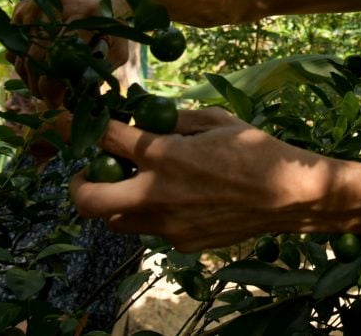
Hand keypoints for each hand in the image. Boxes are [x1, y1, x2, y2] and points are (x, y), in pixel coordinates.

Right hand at [9, 0, 130, 105]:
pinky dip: (19, 59)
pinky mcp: (24, 7)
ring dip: (26, 76)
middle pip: (36, 56)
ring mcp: (37, 4)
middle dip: (37, 85)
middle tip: (44, 99)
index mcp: (86, 14)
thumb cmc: (110, 25)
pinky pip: (13, 42)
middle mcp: (58, 5)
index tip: (54, 104)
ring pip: (20, 51)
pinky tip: (35, 67)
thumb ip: (102, 69)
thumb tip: (77, 94)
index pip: (60, 56)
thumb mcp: (117, 47)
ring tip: (40, 87)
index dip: (53, 86)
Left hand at [69, 108, 337, 251]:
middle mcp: (159, 194)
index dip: (82, 127)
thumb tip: (146, 116)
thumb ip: (175, 120)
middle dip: (78, 184)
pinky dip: (154, 214)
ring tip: (135, 185)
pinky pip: (152, 230)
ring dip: (116, 201)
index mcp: (167, 155)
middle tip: (89, 172)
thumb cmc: (257, 150)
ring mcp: (169, 225)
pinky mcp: (182, 243)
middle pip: (89, 199)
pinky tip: (179, 200)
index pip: (107, 139)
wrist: (290, 196)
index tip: (70, 121)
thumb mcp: (216, 120)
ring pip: (116, 222)